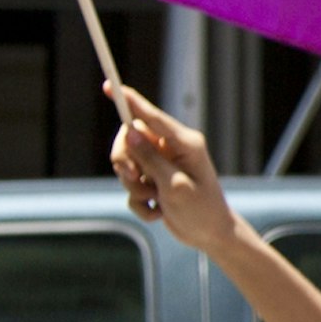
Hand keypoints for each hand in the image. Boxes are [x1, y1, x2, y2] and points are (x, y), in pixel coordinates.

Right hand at [107, 82, 249, 257]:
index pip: (151, 117)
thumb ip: (151, 159)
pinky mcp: (153, 181)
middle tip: (134, 178)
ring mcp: (161, 165)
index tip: (109, 86)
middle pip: (128, 140)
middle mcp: (172, 149)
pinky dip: (139, 202)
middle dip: (125, 162)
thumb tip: (130, 132)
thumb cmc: (201, 210)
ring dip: (134, 187)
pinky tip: (159, 212)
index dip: (129, 101)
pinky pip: (130, 186)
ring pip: (126, 165)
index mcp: (185, 143)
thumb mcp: (175, 186)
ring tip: (156, 199)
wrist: (211, 236)